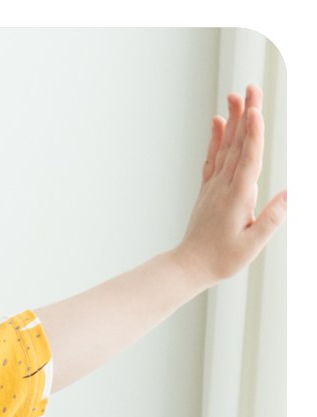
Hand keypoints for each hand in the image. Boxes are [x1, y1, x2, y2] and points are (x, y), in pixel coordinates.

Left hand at [175, 84, 286, 289]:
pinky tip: (218, 121)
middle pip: (238, 145)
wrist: (188, 268)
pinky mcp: (208, 190)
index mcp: (237, 198)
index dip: (253, 134)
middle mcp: (224, 187)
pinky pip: (212, 159)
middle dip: (246, 115)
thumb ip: (270, 220)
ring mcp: (214, 186)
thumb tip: (289, 195)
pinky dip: (215, 139)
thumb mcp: (250, 246)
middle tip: (251, 88)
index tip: (254, 110)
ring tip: (236, 95)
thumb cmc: (220, 260)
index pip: (248, 160)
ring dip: (232, 120)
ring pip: (225, 147)